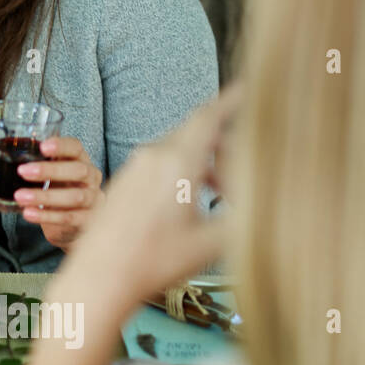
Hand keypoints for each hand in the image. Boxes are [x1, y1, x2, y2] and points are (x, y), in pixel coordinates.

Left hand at [0, 135, 102, 250]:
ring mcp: (93, 200)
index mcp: (78, 159)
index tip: (43, 146)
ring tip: (19, 197)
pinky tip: (28, 214)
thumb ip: (9, 156)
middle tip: (22, 171)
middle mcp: (90, 177)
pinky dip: (48, 217)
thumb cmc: (53, 189)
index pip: (76, 147)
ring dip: (45, 196)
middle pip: (78, 170)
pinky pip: (70, 218)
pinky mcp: (88, 221)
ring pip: (74, 196)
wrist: (74, 225)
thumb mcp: (38, 173)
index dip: (62, 145)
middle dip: (50, 170)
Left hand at [62, 86, 240, 298]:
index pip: (208, 117)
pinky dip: (182, 172)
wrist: (100, 277)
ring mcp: (133, 168)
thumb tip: (264, 200)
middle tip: (244, 170)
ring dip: (203, 162)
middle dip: (225, 145)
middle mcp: (151, 156)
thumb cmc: (152, 262)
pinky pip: (158, 164)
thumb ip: (244, 214)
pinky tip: (192, 202)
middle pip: (196, 133)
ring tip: (222, 193)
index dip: (232, 100)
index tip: (248, 87)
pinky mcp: (123, 182)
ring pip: (177, 150)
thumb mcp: (212, 242)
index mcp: (176, 162)